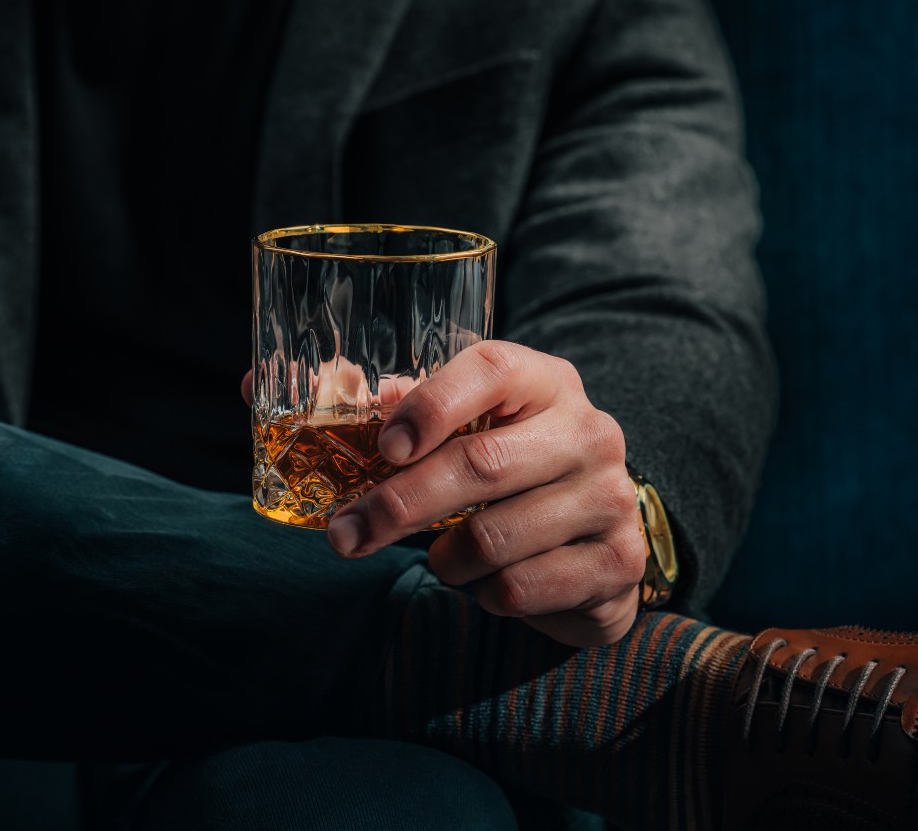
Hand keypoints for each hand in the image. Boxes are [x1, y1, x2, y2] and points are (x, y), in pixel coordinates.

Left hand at [325, 341, 644, 646]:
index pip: (491, 370)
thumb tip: (351, 391)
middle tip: (345, 535)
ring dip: (444, 558)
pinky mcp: (618, 563)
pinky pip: (518, 587)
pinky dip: (483, 592)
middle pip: (480, 464)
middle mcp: (589, 433)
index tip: (386, 448)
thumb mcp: (477, 428)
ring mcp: (610, 498)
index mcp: (548, 383)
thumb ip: (419, 407)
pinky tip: (491, 579)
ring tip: (444, 556)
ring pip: (491, 539)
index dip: (431, 406)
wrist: (596, 541)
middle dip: (398, 505)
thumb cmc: (517, 473)